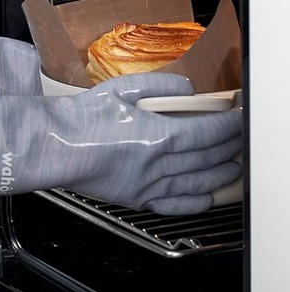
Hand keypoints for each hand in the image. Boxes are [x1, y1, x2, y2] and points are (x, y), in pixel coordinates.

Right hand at [0, 72, 242, 215]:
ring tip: (232, 166)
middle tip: (240, 140)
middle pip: (207, 158)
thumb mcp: (119, 89)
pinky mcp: (135, 198)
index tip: (239, 119)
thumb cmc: (78, 118)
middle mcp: (156, 165)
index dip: (230, 127)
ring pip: (197, 183)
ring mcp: (147, 185)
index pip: (208, 133)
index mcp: (156, 136)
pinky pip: (174, 206)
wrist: (52, 145)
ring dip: (220, 174)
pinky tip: (206, 197)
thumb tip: (185, 89)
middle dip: (230, 148)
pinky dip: (196, 203)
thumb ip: (158, 86)